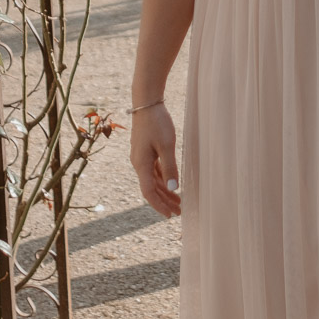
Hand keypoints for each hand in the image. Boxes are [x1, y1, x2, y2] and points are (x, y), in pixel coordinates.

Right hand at [130, 100, 180, 217]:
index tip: (170, 215)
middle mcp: (138, 163)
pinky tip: (171, 184)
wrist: (146, 103)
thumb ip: (170, 168)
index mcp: (141, 164)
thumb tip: (173, 189)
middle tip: (179, 212)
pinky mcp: (145, 151)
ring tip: (178, 201)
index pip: (148, 193)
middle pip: (151, 189)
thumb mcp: (167, 145)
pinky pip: (153, 171)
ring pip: (152, 181)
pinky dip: (163, 180)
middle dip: (164, 202)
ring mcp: (141, 157)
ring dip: (165, 192)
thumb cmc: (157, 122)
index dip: (159, 206)